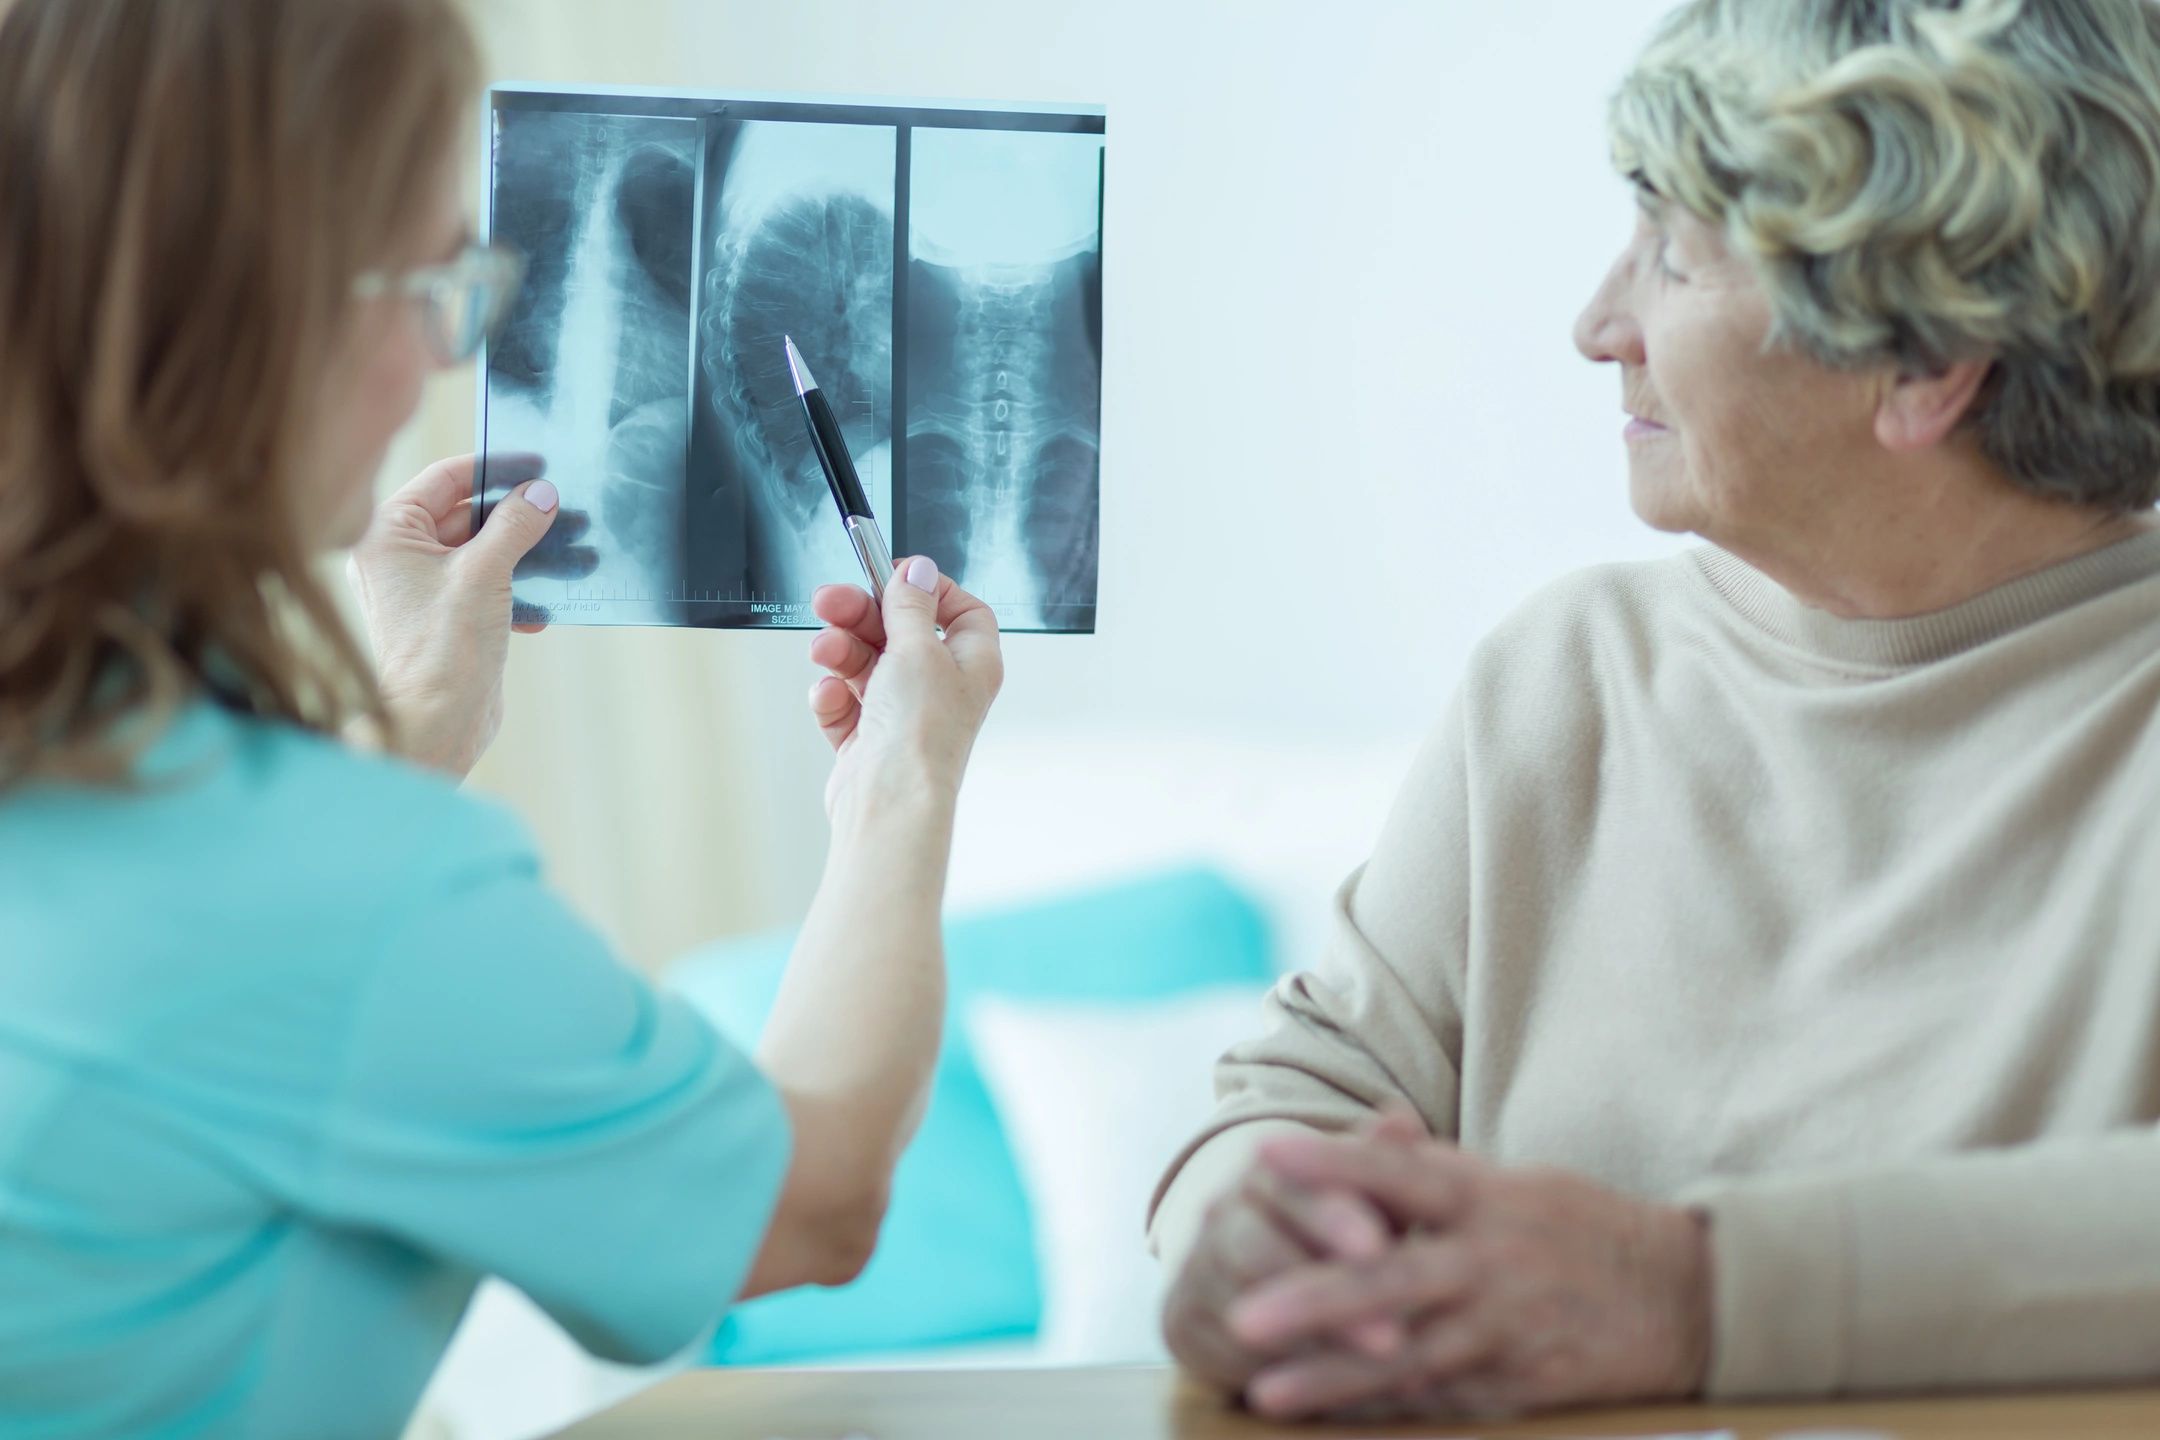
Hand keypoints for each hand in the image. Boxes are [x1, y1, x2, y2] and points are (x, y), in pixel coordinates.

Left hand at [347, 453, 595, 778]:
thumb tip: (541, 493)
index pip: (444, 480)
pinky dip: (518, 587)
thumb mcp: (485, 573)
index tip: (536, 464)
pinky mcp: (447, 617)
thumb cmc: (442, 647)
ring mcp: (423, 588)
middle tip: (563, 507)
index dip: (492, 469)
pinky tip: (547, 604)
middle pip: (466, 514)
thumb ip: (515, 526)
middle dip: (517, 515)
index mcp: (388, 534)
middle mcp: (399, 556)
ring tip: (570, 551)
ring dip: (525, 552)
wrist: (436, 723)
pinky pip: (487, 584)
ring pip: (482, 551)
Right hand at [805, 556, 1002, 820]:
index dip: (928, 590)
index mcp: (970, 664)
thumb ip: (912, 605)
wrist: (889, 801)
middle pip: (900, 631)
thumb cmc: (920, 734)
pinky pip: (845, 701)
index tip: (892, 578)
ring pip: (865, 663)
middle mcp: (941, 688)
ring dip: (841, 652)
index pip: (960, 611)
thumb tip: (919, 570)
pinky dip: (833, 696)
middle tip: (829, 601)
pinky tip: (829, 697)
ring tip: (824, 653)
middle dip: (861, 615)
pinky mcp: (868, 739)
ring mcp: (903, 714)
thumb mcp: (918, 649)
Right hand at [1162, 1152, 1408, 1398]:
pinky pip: (1223, 1352)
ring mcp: (1195, 1269)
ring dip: (1307, 1341)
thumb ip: (1383, 1165)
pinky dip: (1276, 1374)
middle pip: (1256, 1247)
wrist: (1254, 1273)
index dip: (1333, 1217)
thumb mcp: (1367, 1198)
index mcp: (1268, 1173)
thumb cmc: (1336, 1230)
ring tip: (1364, 1371)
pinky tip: (1327, 1393)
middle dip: (1323, 1293)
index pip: (1292, 1185)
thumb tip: (1401, 1117)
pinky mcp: (1180, 1325)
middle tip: (1389, 1336)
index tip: (1379, 1248)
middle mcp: (1221, 1215)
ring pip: (1241, 1306)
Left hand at [1226, 1131, 1714, 1422]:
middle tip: (1241, 1314)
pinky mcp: (1521, 1387)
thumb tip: (1371, 1131)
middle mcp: (1493, 1261)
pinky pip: (1440, 1403)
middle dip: (1313, 1300)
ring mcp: (1506, 1331)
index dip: (1335, 1163)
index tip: (1266, 1154)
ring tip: (1264, 1392)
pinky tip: (1330, 1423)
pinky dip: (1384, 1413)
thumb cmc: (1583, 1229)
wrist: (1688, 1299)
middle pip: (1392, 1279)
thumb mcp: (1517, 1181)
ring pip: (1408, 1358)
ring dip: (1333, 1379)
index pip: (1401, 1173)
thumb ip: (1435, 1166)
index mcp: (1488, 1197)